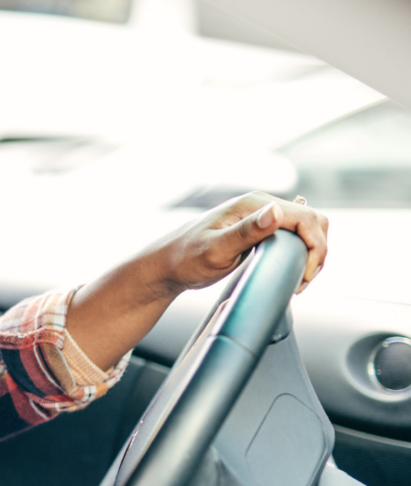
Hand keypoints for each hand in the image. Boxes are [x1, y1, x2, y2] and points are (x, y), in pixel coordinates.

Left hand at [154, 191, 328, 295]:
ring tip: (298, 281)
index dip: (315, 247)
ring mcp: (261, 218)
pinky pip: (293, 238)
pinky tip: (291, 272)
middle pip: (313, 221)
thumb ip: (246, 232)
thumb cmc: (185, 258)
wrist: (167, 265)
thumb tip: (274, 212)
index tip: (304, 275)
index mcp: (253, 204)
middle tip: (302, 281)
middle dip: (317, 251)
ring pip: (307, 230)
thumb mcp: (215, 249)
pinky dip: (301, 254)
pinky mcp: (260, 232)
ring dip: (311, 254)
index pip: (306, 217)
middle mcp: (260, 206)